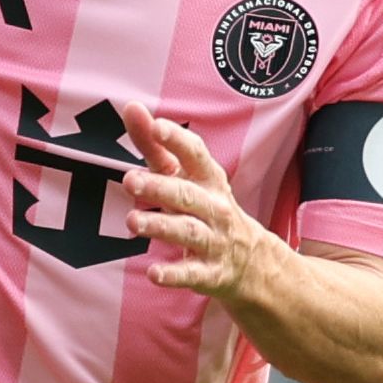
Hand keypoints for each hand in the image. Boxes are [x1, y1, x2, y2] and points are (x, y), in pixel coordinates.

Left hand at [118, 101, 285, 301]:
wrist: (253, 263)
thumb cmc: (205, 207)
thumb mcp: (185, 176)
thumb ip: (154, 145)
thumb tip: (131, 107)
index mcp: (208, 179)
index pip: (195, 154)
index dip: (177, 139)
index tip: (156, 125)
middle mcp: (214, 208)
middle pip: (187, 195)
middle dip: (160, 187)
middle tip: (129, 180)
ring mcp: (215, 241)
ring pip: (189, 232)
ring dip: (161, 226)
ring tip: (133, 221)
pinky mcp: (211, 274)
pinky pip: (193, 274)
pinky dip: (174, 275)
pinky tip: (153, 273)